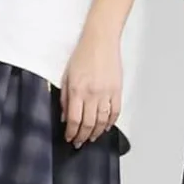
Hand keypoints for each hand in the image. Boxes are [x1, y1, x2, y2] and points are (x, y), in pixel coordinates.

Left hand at [61, 31, 121, 147]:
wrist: (101, 41)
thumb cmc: (82, 55)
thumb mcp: (67, 76)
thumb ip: (65, 98)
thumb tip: (65, 117)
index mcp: (77, 90)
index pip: (74, 120)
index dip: (72, 133)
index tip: (70, 138)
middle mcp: (92, 94)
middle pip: (88, 123)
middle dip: (83, 136)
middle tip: (79, 143)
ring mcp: (107, 93)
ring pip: (102, 121)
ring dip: (96, 132)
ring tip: (91, 138)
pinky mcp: (117, 90)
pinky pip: (115, 112)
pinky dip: (110, 123)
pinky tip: (105, 128)